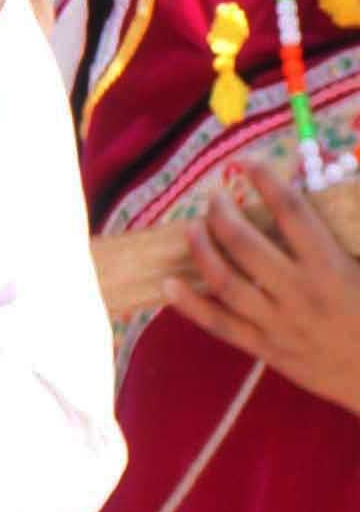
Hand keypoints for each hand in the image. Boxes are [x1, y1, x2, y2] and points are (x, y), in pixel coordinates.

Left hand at [170, 167, 359, 409]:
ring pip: (225, 281)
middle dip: (222, 213)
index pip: (291, 212)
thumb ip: (344, 231)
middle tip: (215, 197)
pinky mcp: (265, 348)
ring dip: (202, 250)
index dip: (267, 181)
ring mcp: (278, 323)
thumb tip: (317, 184)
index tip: (247, 162)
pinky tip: (168, 285)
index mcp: (331, 267)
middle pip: (245, 244)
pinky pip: (220, 324)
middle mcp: (299, 292)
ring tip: (191, 227)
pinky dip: (190, 304)